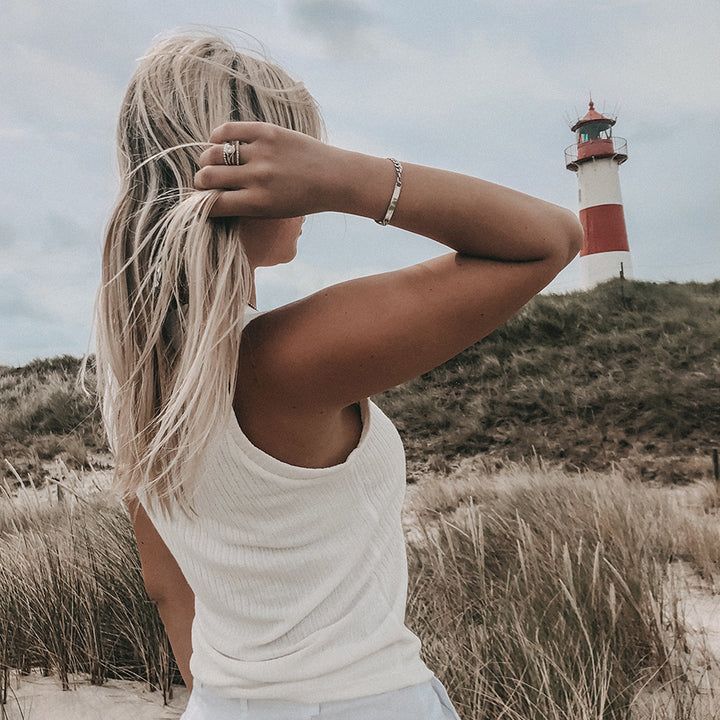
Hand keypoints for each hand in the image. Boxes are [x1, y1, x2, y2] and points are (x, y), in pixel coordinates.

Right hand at [194, 121, 342, 218]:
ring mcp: (262, 152)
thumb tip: (210, 196)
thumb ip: (243, 206)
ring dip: (206, 159)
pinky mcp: (267, 131)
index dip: (202, 203)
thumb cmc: (301, 200)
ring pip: (214, 153)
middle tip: (203, 181)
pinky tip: (218, 142)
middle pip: (208, 177)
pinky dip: (217, 136)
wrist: (333, 178)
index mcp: (258, 203)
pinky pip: (229, 130)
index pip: (214, 204)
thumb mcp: (271, 212)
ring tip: (210, 162)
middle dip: (200, 180)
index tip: (202, 201)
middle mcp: (258, 178)